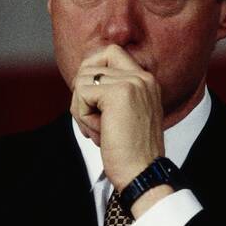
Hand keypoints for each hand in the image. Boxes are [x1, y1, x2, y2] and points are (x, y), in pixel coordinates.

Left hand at [71, 44, 164, 191]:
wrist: (142, 173)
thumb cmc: (130, 152)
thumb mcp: (123, 115)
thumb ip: (110, 93)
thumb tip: (80, 79)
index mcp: (146, 81)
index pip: (110, 53)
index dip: (91, 71)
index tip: (92, 100)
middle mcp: (142, 77)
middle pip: (90, 66)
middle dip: (83, 96)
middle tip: (95, 122)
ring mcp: (132, 82)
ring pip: (82, 81)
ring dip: (83, 109)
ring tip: (101, 130)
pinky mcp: (119, 92)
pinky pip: (81, 93)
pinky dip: (83, 116)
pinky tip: (100, 133)